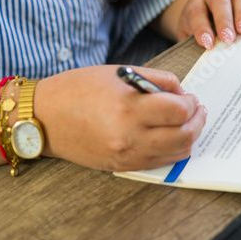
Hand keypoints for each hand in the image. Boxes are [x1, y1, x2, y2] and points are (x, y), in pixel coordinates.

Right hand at [36, 66, 205, 171]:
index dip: (190, 102)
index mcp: (127, 107)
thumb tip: (182, 92)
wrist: (43, 118)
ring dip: (189, 136)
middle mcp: (129, 136)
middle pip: (184, 135)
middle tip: (196, 109)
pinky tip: (170, 136)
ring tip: (187, 122)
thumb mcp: (120, 73)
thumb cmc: (78, 89)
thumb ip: (157, 80)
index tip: (188, 96)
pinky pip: (160, 162)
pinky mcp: (122, 166)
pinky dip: (172, 149)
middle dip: (197, 120)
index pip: (178, 111)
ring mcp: (126, 155)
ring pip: (177, 152)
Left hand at [158, 0, 240, 48]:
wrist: (208, 9)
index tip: (208, 44)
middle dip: (224, 20)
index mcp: (196, 5)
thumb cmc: (202, 29)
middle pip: (219, 1)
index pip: (197, 14)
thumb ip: (196, 46)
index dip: (202, 28)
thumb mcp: (191, 36)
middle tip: (229, 38)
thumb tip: (206, 66)